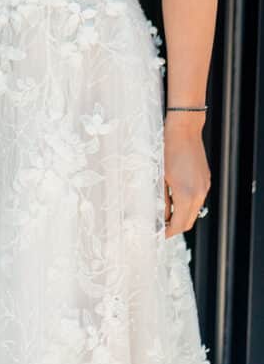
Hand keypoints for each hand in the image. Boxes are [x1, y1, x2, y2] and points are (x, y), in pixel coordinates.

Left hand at [164, 114, 210, 236]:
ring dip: (181, 215)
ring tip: (165, 212)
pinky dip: (187, 204)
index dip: (167, 232)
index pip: (178, 225)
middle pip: (188, 221)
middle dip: (174, 227)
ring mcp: (204, 186)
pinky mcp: (205, 179)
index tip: (158, 234)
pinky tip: (175, 198)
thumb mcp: (159, 176)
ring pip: (194, 211)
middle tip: (160, 226)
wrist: (184, 129)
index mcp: (185, 194)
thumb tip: (159, 215)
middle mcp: (198, 193)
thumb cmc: (167, 148)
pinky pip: (198, 199)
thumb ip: (161, 199)